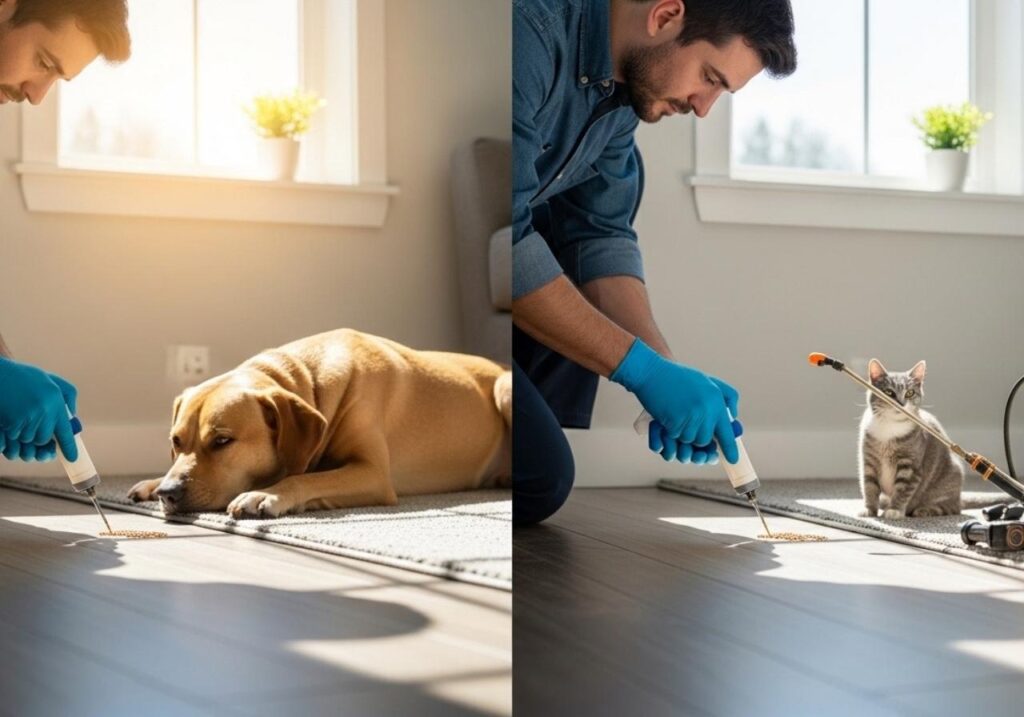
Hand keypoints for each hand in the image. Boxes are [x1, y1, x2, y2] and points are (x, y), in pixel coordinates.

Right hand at [0, 358, 77, 461]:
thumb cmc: (21, 376)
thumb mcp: (49, 380)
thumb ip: (66, 396)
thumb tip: (72, 418)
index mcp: (56, 401)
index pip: (65, 431)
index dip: (69, 447)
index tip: (72, 458)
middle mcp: (44, 411)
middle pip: (43, 440)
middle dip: (35, 437)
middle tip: (28, 423)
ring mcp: (27, 418)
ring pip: (26, 441)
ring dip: (19, 436)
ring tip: (14, 418)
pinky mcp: (10, 423)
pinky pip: (11, 441)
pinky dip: (6, 438)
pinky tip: (4, 424)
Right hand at [612, 339, 739, 463]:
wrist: (652, 372)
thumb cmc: (677, 377)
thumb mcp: (706, 382)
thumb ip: (724, 398)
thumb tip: (733, 417)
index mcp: (716, 399)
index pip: (726, 430)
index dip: (730, 448)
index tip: (733, 460)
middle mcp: (707, 409)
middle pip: (705, 440)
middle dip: (695, 436)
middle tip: (686, 422)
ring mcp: (691, 416)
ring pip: (690, 440)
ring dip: (681, 433)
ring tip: (675, 415)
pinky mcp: (675, 421)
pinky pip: (675, 436)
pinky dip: (670, 430)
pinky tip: (667, 415)